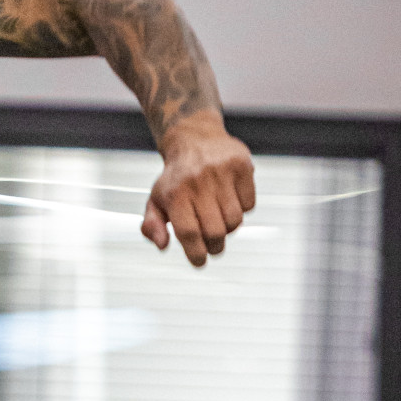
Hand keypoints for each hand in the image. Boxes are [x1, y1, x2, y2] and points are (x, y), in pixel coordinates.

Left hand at [142, 115, 255, 266]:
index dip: (195, 253)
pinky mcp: (241, 165)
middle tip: (212, 246)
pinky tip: (230, 199)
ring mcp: (221, 172)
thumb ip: (152, 225)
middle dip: (215, 246)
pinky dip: (242, 209)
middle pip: (215, 231)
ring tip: (219, 219)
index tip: (199, 262)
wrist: (194, 138)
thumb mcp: (156, 200)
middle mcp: (197, 182)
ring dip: (229, 228)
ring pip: (235, 220)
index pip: (188, 232)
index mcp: (174, 193)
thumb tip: (162, 244)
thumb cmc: (175, 178)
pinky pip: (249, 204)